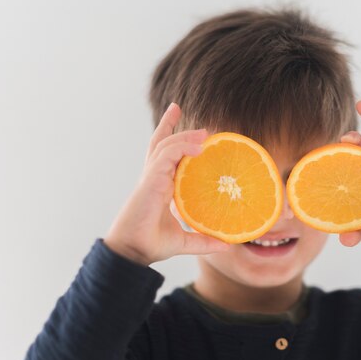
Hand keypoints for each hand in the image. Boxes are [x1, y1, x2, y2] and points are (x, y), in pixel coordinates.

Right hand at [104, 102, 230, 265]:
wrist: (133, 253)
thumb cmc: (151, 244)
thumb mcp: (184, 241)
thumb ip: (204, 240)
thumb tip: (227, 245)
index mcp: (160, 186)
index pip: (165, 156)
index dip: (173, 139)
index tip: (186, 130)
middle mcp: (154, 178)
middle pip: (159, 143)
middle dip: (167, 124)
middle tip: (177, 107)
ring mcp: (151, 178)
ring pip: (165, 146)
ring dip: (183, 135)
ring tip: (203, 132)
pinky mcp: (150, 181)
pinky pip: (165, 157)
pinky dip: (181, 148)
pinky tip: (198, 148)